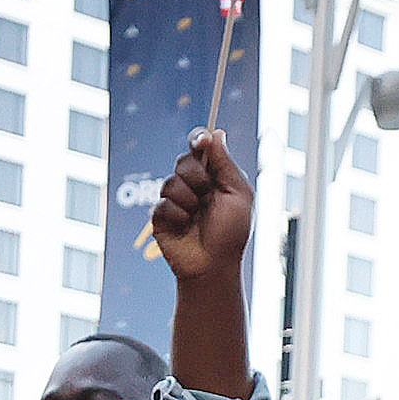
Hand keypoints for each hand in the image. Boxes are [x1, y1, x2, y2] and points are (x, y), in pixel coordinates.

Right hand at [151, 129, 254, 286]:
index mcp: (214, 175)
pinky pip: (162, 205)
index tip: (201, 141)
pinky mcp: (160, 217)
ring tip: (197, 218)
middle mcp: (193, 184)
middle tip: (208, 196)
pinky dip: (177, 217)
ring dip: (189, 201)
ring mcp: (175, 200)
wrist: (213, 266)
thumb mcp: (238, 194)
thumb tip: (216, 132)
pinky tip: (185, 228)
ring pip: (171, 183)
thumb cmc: (231, 233)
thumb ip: (225, 163)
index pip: (201, 147)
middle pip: (183, 161)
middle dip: (197, 177)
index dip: (199, 139)